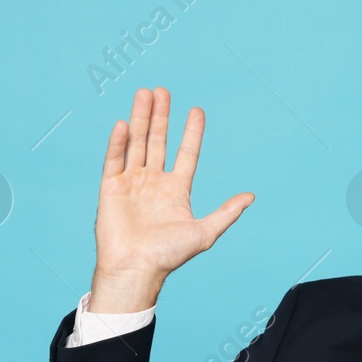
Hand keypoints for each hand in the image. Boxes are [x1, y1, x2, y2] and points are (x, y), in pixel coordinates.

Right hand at [88, 86, 254, 312]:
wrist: (135, 270)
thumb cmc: (168, 256)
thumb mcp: (204, 233)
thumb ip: (226, 213)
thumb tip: (251, 197)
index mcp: (176, 190)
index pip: (186, 154)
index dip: (191, 132)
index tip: (197, 111)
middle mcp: (153, 183)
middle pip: (157, 141)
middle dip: (161, 116)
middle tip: (162, 90)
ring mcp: (131, 184)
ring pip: (136, 143)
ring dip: (140, 119)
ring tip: (145, 93)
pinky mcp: (110, 189)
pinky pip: (114, 160)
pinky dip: (118, 142)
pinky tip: (123, 124)